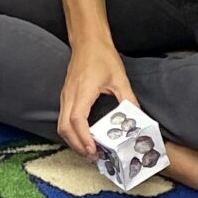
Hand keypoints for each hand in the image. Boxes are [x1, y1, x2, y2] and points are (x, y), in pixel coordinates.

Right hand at [56, 41, 136, 158]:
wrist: (87, 40)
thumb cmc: (102, 56)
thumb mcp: (119, 78)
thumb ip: (128, 99)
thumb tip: (136, 117)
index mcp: (83, 90)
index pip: (77, 120)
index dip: (83, 137)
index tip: (93, 150)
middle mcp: (70, 95)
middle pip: (64, 128)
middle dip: (77, 145)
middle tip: (92, 157)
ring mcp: (65, 96)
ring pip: (61, 125)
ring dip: (73, 140)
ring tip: (88, 150)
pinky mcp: (65, 96)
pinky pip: (63, 119)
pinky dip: (71, 132)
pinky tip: (83, 137)